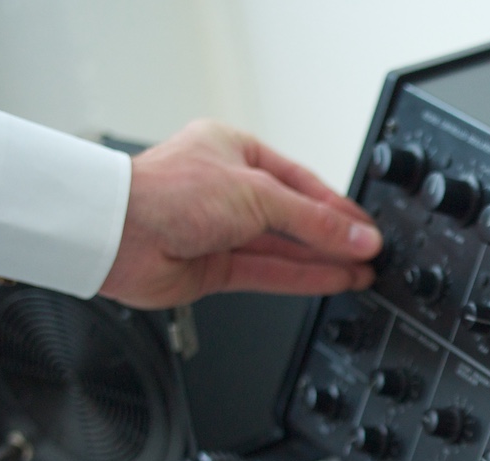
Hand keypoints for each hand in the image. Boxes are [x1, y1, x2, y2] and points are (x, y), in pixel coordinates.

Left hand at [100, 120, 380, 307]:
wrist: (118, 234)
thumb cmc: (166, 193)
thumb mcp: (257, 195)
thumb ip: (314, 221)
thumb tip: (358, 238)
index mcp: (235, 151)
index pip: (300, 182)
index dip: (336, 208)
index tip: (367, 229)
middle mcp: (227, 190)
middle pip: (294, 217)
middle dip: (334, 237)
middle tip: (371, 252)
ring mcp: (221, 230)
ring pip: (284, 248)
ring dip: (324, 260)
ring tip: (363, 270)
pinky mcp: (215, 267)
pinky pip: (269, 273)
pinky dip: (302, 277)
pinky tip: (333, 280)